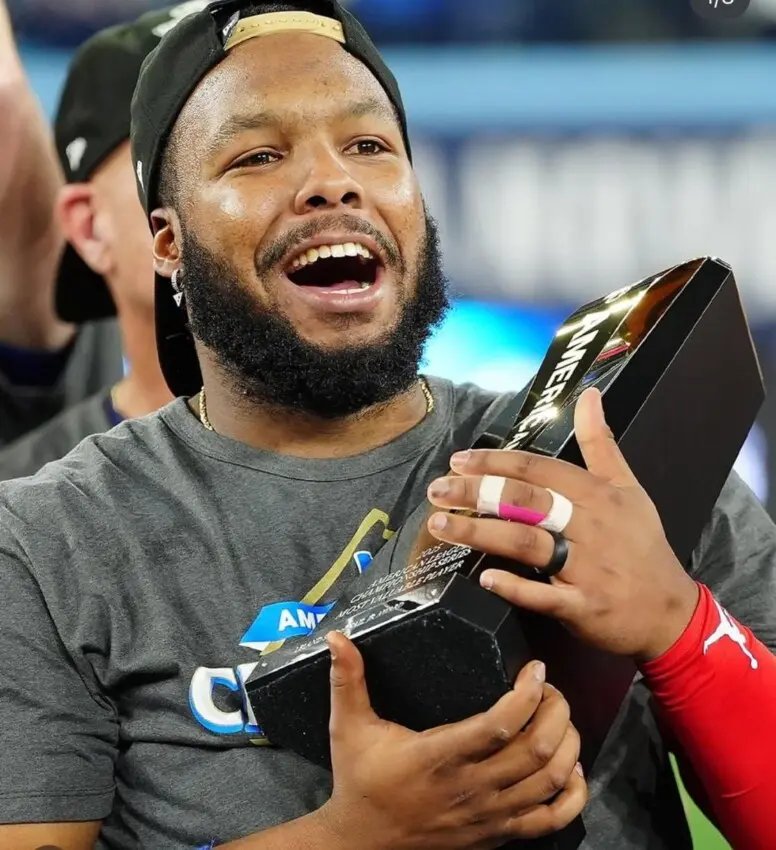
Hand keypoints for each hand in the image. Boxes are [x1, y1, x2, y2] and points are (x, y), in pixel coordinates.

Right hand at [317, 633, 585, 849]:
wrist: (362, 844)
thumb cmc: (360, 780)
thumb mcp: (348, 726)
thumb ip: (347, 679)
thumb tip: (336, 637)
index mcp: (438, 755)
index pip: (499, 725)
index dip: (526, 695)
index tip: (535, 669)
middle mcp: (470, 787)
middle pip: (535, 750)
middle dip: (556, 712)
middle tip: (552, 689)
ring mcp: (487, 815)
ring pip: (548, 781)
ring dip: (567, 745)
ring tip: (560, 717)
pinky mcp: (496, 834)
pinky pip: (549, 820)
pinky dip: (570, 794)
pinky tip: (570, 770)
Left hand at [425, 388, 699, 661]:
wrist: (670, 610)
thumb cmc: (641, 545)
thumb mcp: (628, 487)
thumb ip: (601, 442)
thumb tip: (588, 395)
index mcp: (595, 494)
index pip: (537, 469)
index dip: (495, 463)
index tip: (458, 460)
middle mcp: (587, 525)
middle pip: (524, 501)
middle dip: (477, 492)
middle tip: (437, 490)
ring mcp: (585, 567)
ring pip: (526, 543)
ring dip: (480, 532)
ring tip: (440, 526)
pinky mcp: (583, 606)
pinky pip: (545, 596)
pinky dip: (516, 587)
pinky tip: (485, 578)